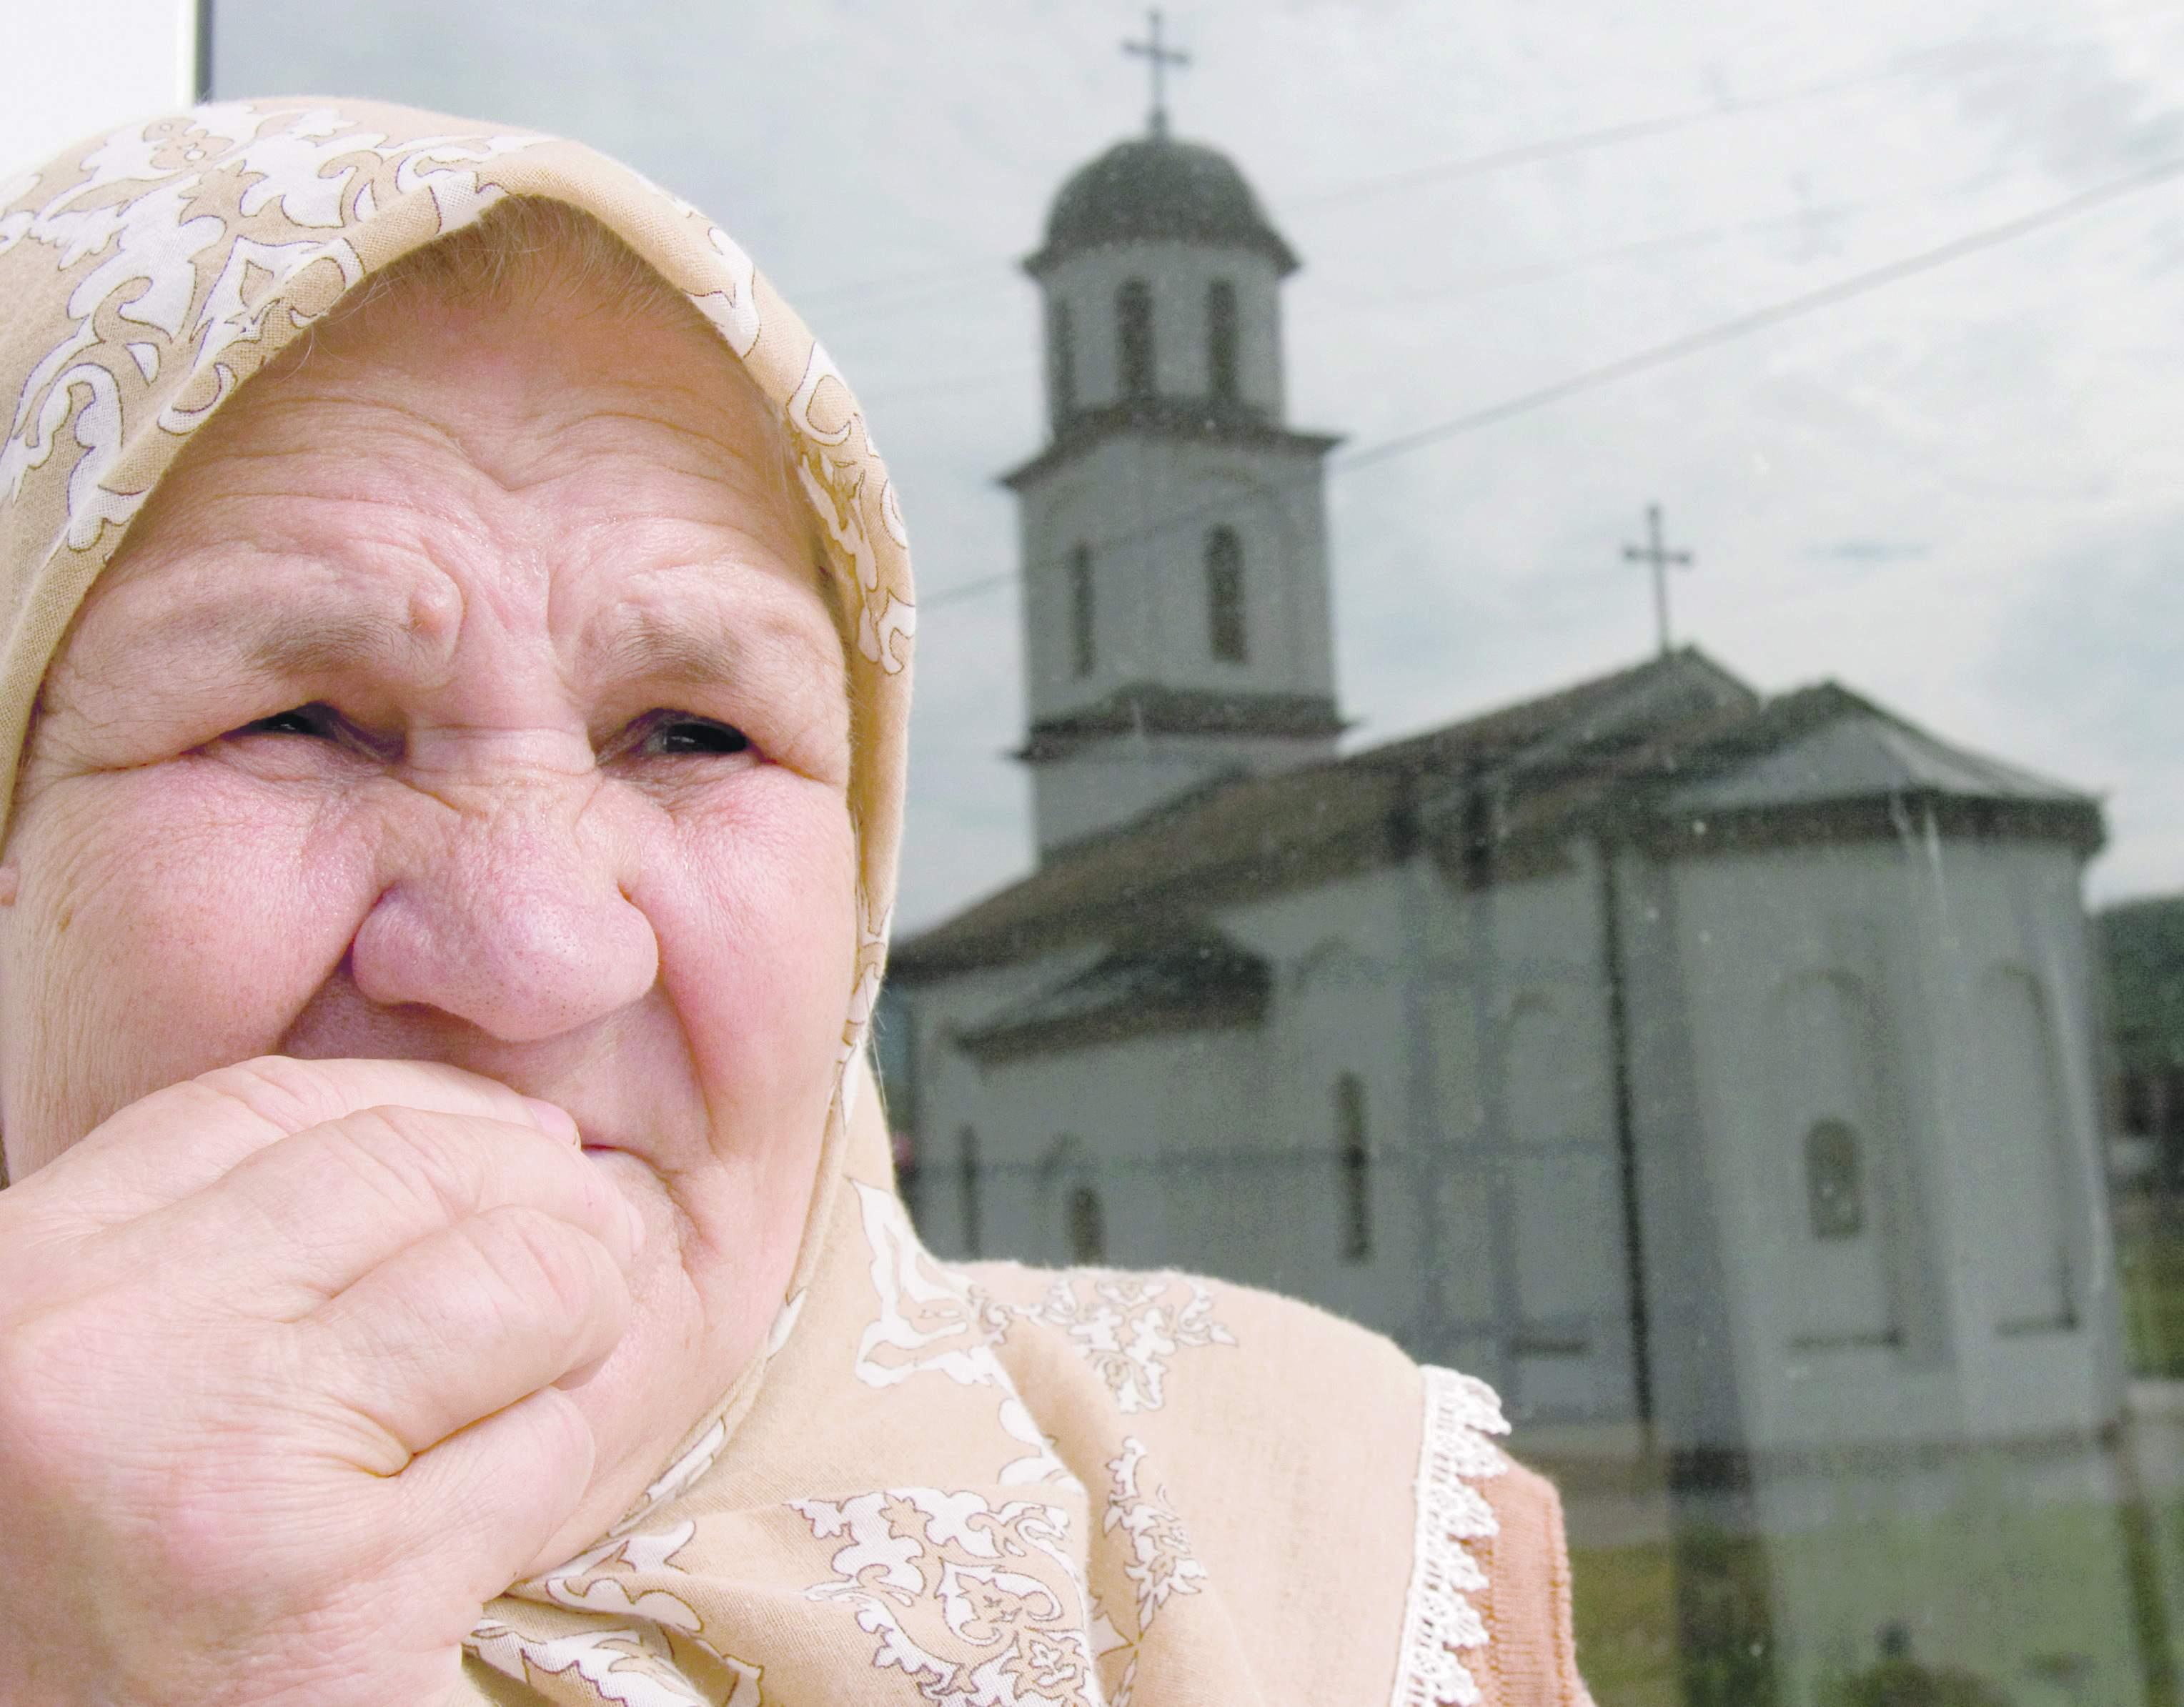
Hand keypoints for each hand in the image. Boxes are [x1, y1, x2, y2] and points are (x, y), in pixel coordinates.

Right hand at [0, 1055, 644, 1706]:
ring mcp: (222, 1473)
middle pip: (413, 1168)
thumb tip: (506, 1140)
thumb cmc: (88, 1599)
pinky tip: (483, 1540)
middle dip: (545, 1202)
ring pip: (520, 1285)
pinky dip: (547, 1482)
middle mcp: (103, 1357)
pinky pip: (543, 1453)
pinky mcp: (340, 1607)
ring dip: (575, 1336)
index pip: (269, 1105)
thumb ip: (237, 1257)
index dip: (432, 1112)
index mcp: (19, 1286)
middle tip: (586, 1272)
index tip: (516, 1153)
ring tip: (535, 1403)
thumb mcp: (104, 1388)